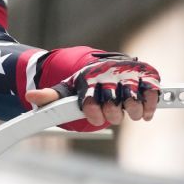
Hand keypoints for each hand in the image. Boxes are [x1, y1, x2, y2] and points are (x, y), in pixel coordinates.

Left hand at [27, 57, 160, 125]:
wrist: (107, 64)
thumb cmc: (88, 82)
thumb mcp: (68, 88)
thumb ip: (51, 96)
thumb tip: (30, 97)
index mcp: (89, 77)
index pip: (90, 99)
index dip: (93, 112)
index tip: (96, 119)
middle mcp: (109, 72)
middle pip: (112, 101)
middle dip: (113, 113)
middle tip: (112, 116)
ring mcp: (129, 72)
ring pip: (133, 97)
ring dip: (133, 110)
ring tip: (130, 113)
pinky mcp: (147, 74)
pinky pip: (153, 91)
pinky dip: (151, 105)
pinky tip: (145, 113)